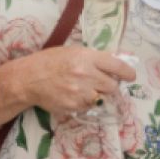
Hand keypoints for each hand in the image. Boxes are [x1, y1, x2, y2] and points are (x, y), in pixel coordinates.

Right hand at [1, 46, 135, 117]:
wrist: (28, 79)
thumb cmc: (49, 61)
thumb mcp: (72, 52)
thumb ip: (93, 58)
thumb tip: (113, 65)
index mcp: (87, 57)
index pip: (117, 66)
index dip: (128, 73)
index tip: (131, 76)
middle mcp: (86, 75)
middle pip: (113, 86)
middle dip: (110, 85)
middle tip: (102, 83)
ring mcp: (81, 93)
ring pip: (102, 98)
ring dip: (98, 95)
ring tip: (85, 89)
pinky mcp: (75, 106)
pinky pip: (89, 107)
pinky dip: (86, 103)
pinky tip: (75, 95)